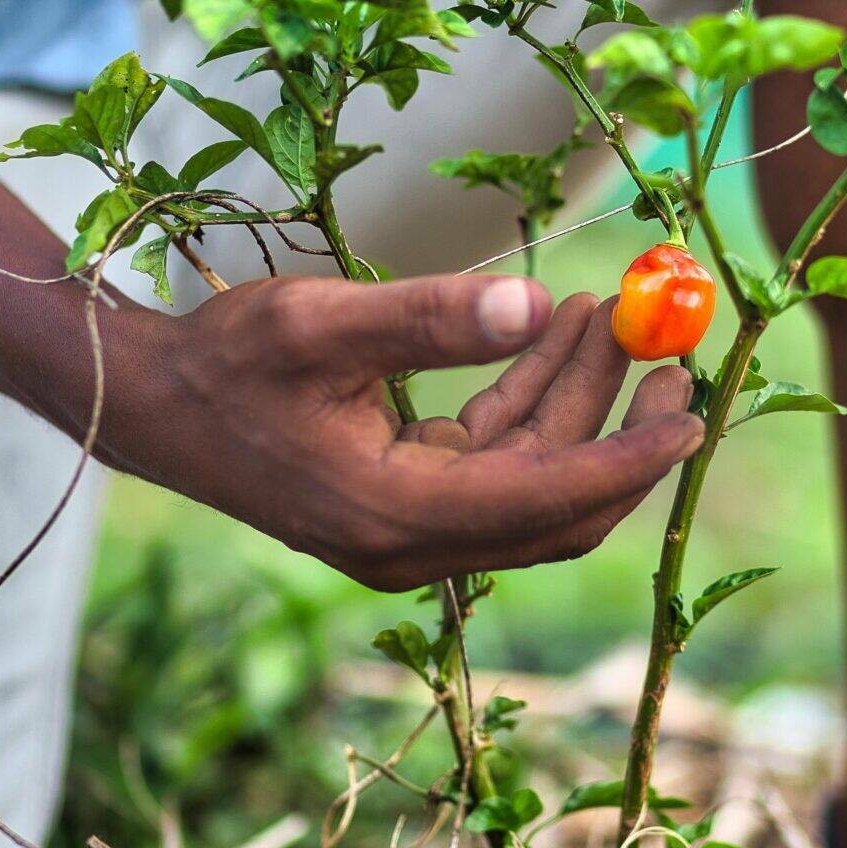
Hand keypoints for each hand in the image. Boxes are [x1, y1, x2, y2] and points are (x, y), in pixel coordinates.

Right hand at [107, 276, 702, 590]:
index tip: (694, 413)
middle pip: (555, 503)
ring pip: (530, 476)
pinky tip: (554, 334)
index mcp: (394, 515)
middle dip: (621, 432)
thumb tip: (539, 305)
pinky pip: (494, 461)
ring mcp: (408, 529)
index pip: (546, 499)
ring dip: (576, 401)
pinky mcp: (403, 504)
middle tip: (668, 352)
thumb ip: (431, 319)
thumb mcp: (322, 323)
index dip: (628, 459)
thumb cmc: (225, 362)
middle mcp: (411, 542)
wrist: (152, 407)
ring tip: (612, 315)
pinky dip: (530, 402)